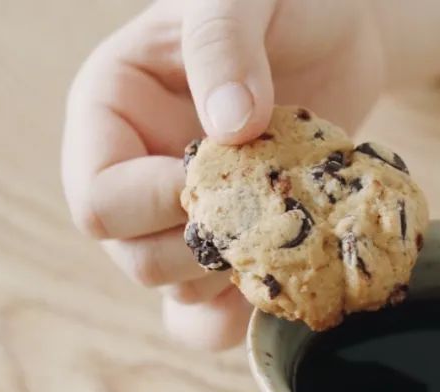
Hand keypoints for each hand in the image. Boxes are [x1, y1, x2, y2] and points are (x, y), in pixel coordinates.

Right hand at [62, 0, 387, 349]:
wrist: (340, 30)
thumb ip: (223, 43)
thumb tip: (228, 127)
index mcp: (109, 110)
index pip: (99, 197)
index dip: (158, 203)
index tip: (226, 173)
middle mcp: (132, 171)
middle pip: (133, 257)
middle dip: (202, 246)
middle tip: (267, 206)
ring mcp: (176, 214)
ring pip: (175, 290)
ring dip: (233, 277)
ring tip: (288, 227)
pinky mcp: (223, 241)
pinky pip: (208, 312)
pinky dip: (242, 313)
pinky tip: (282, 284)